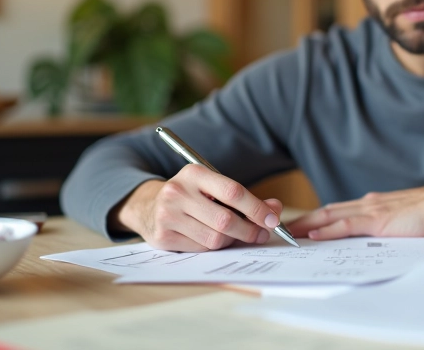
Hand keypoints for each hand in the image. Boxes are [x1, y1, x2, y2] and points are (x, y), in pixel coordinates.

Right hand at [111, 164, 283, 251]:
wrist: (148, 205)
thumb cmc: (191, 196)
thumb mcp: (213, 188)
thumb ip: (245, 198)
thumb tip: (275, 210)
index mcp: (194, 173)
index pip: (233, 191)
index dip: (256, 208)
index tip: (272, 219)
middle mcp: (178, 192)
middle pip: (225, 220)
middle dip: (249, 231)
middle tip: (262, 234)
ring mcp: (167, 216)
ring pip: (215, 238)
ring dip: (232, 241)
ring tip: (236, 235)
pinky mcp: (163, 237)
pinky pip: (201, 249)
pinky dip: (213, 247)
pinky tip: (211, 238)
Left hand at [286, 181, 423, 240]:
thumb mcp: (402, 221)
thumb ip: (387, 227)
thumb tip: (379, 239)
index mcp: (374, 204)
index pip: (339, 210)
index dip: (319, 217)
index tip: (301, 224)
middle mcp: (367, 203)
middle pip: (328, 211)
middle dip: (304, 219)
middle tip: (282, 228)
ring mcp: (370, 210)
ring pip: (330, 216)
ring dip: (307, 223)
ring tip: (287, 232)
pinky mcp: (375, 221)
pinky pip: (344, 226)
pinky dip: (326, 230)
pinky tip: (311, 234)